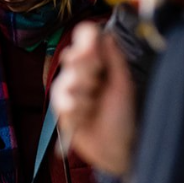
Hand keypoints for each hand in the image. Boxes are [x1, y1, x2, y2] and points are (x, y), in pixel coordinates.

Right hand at [51, 22, 134, 174]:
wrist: (118, 148)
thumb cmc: (123, 117)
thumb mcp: (123, 84)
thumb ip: (114, 59)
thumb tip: (106, 34)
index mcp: (96, 65)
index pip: (83, 41)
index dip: (85, 41)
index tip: (93, 49)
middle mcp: (79, 75)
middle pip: (71, 57)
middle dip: (86, 72)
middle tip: (98, 85)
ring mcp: (67, 92)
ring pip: (64, 80)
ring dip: (82, 95)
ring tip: (93, 106)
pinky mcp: (60, 110)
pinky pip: (62, 102)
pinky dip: (77, 110)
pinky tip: (86, 117)